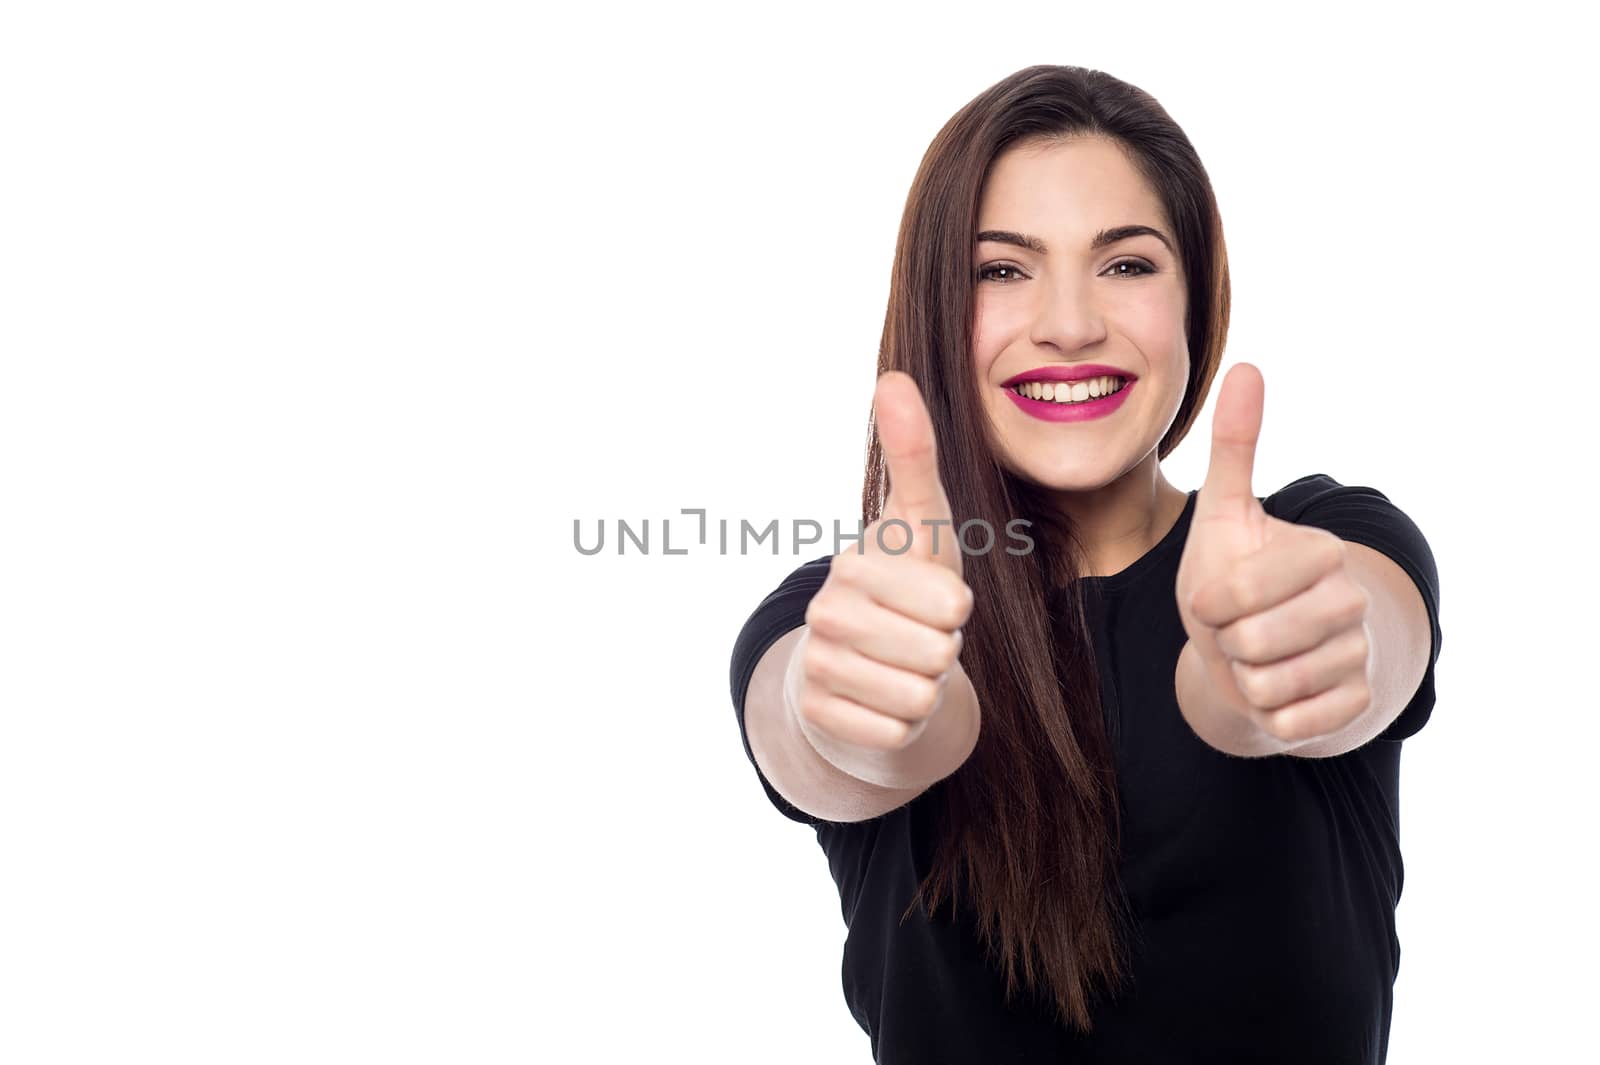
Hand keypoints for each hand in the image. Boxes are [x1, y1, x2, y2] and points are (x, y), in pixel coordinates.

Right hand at [790, 371, 975, 751]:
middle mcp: (823, 614)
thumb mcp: (920, 521)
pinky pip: (897, 732)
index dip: (957, 611)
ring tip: (903, 661)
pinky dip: (904, 722)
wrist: (858, 652)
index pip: (951, 608)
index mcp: (852, 566)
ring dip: (925, 686)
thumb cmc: (903, 581)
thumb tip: (893, 376)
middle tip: (918, 634)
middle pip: (936, 655)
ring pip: (919, 698)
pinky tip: (882, 696)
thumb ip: (912, 453)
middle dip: (942, 650)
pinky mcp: (818, 715)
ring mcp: (815, 667)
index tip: (932, 598)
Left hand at [1174, 363, 1374, 746]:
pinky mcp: (1355, 706)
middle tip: (1233, 628)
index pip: (1239, 593)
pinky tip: (1277, 690)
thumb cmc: (1230, 576)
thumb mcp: (1221, 514)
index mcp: (1322, 552)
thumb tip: (1247, 365)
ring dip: (1243, 678)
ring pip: (1267, 686)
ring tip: (1252, 656)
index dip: (1209, 602)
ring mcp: (1359, 656)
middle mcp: (1352, 602)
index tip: (1214, 595)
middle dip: (1224, 642)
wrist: (1251, 650)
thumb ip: (1235, 446)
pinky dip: (1268, 715)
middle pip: (1253, 643)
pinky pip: (1291, 724)